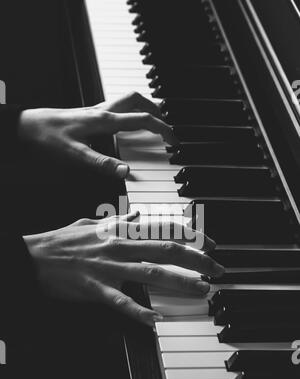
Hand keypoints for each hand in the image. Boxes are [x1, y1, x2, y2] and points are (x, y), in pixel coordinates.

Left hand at [18, 92, 176, 178]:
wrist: (27, 126)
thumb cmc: (48, 138)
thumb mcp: (75, 155)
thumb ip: (102, 163)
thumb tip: (127, 171)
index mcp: (105, 120)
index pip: (143, 120)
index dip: (163, 129)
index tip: (175, 140)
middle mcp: (103, 111)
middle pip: (137, 100)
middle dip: (156, 109)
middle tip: (166, 124)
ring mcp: (96, 111)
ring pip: (126, 100)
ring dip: (142, 106)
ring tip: (151, 119)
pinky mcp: (88, 114)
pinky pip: (115, 107)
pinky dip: (127, 112)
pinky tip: (124, 125)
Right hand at [24, 213, 223, 326]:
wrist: (34, 256)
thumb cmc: (63, 241)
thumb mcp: (92, 222)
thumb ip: (119, 220)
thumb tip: (140, 215)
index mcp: (119, 230)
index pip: (163, 228)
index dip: (191, 235)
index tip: (210, 244)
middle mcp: (119, 245)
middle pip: (166, 250)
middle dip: (197, 259)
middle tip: (217, 269)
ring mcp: (109, 267)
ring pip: (151, 273)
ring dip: (180, 282)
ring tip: (202, 289)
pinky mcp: (95, 288)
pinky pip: (122, 301)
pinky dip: (140, 311)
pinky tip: (157, 320)